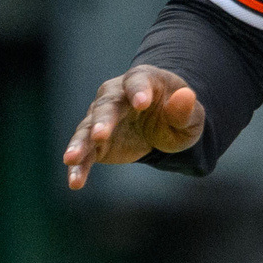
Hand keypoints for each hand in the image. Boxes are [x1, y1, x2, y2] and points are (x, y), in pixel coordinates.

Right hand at [63, 68, 206, 188]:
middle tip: (100, 135)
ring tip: (71, 159)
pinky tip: (74, 182)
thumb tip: (186, 97)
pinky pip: (85, 153)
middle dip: (103, 120)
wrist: (160, 125)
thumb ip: (186, 109)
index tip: (141, 104)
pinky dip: (79, 167)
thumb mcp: (191, 116)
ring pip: (87, 129)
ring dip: (79, 144)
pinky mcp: (95, 143)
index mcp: (141, 80)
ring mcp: (101, 118)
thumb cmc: (176, 116)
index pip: (137, 83)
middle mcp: (115, 95)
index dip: (138, 92)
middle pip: (106, 106)